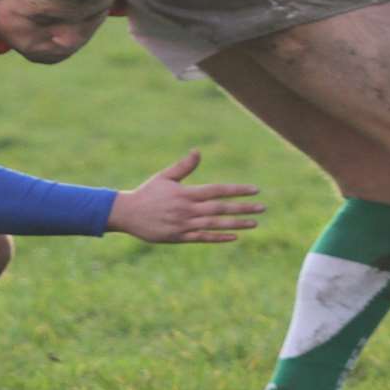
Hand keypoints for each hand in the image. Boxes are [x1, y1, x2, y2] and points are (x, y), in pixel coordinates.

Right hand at [106, 150, 262, 243]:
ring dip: (236, 224)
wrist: (127, 214)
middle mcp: (188, 210)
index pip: (217, 190)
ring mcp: (184, 225)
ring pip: (215, 225)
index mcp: (186, 193)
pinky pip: (203, 238)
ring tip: (254, 223)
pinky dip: (219, 238)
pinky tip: (234, 236)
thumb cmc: (147, 193)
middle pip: (221, 208)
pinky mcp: (179, 238)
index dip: (237, 190)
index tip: (254, 190)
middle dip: (243, 208)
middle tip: (262, 207)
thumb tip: (198, 151)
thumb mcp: (164, 177)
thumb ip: (183, 166)